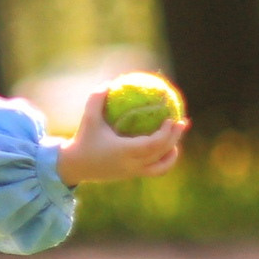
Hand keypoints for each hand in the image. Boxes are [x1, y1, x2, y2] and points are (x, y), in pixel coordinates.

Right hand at [56, 91, 188, 185]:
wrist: (74, 166)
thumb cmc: (83, 139)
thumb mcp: (88, 118)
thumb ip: (97, 99)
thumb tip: (109, 82)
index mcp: (124, 152)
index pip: (152, 145)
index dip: (166, 133)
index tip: (171, 119)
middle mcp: (131, 165)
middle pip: (160, 154)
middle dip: (175, 138)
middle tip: (183, 122)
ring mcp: (133, 173)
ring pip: (161, 167)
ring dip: (172, 152)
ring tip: (177, 136)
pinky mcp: (132, 176)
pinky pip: (154, 170)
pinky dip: (164, 160)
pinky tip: (166, 147)